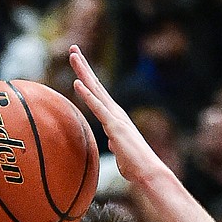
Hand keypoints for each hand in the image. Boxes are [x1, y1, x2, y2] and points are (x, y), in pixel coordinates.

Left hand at [69, 44, 161, 188]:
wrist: (149, 172)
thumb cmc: (135, 166)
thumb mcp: (120, 152)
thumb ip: (115, 143)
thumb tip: (111, 142)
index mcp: (115, 117)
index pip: (98, 94)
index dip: (87, 79)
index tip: (78, 64)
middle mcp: (116, 112)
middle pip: (96, 85)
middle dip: (84, 67)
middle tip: (73, 49)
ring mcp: (115, 117)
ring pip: (96, 90)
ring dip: (83, 72)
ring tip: (73, 55)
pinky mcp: (114, 126)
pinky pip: (97, 108)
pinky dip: (87, 95)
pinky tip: (77, 83)